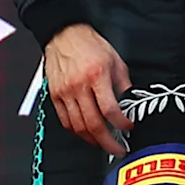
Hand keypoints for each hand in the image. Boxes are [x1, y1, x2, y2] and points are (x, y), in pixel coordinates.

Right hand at [42, 24, 132, 155]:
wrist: (63, 35)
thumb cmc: (90, 45)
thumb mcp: (116, 60)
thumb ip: (123, 83)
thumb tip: (130, 101)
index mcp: (97, 76)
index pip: (110, 109)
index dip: (121, 123)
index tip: (128, 128)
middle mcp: (79, 87)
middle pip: (92, 123)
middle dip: (107, 141)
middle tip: (117, 149)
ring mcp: (64, 92)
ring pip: (77, 126)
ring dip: (91, 139)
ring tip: (103, 143)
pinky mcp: (54, 95)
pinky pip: (65, 120)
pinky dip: (76, 130)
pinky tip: (86, 133)